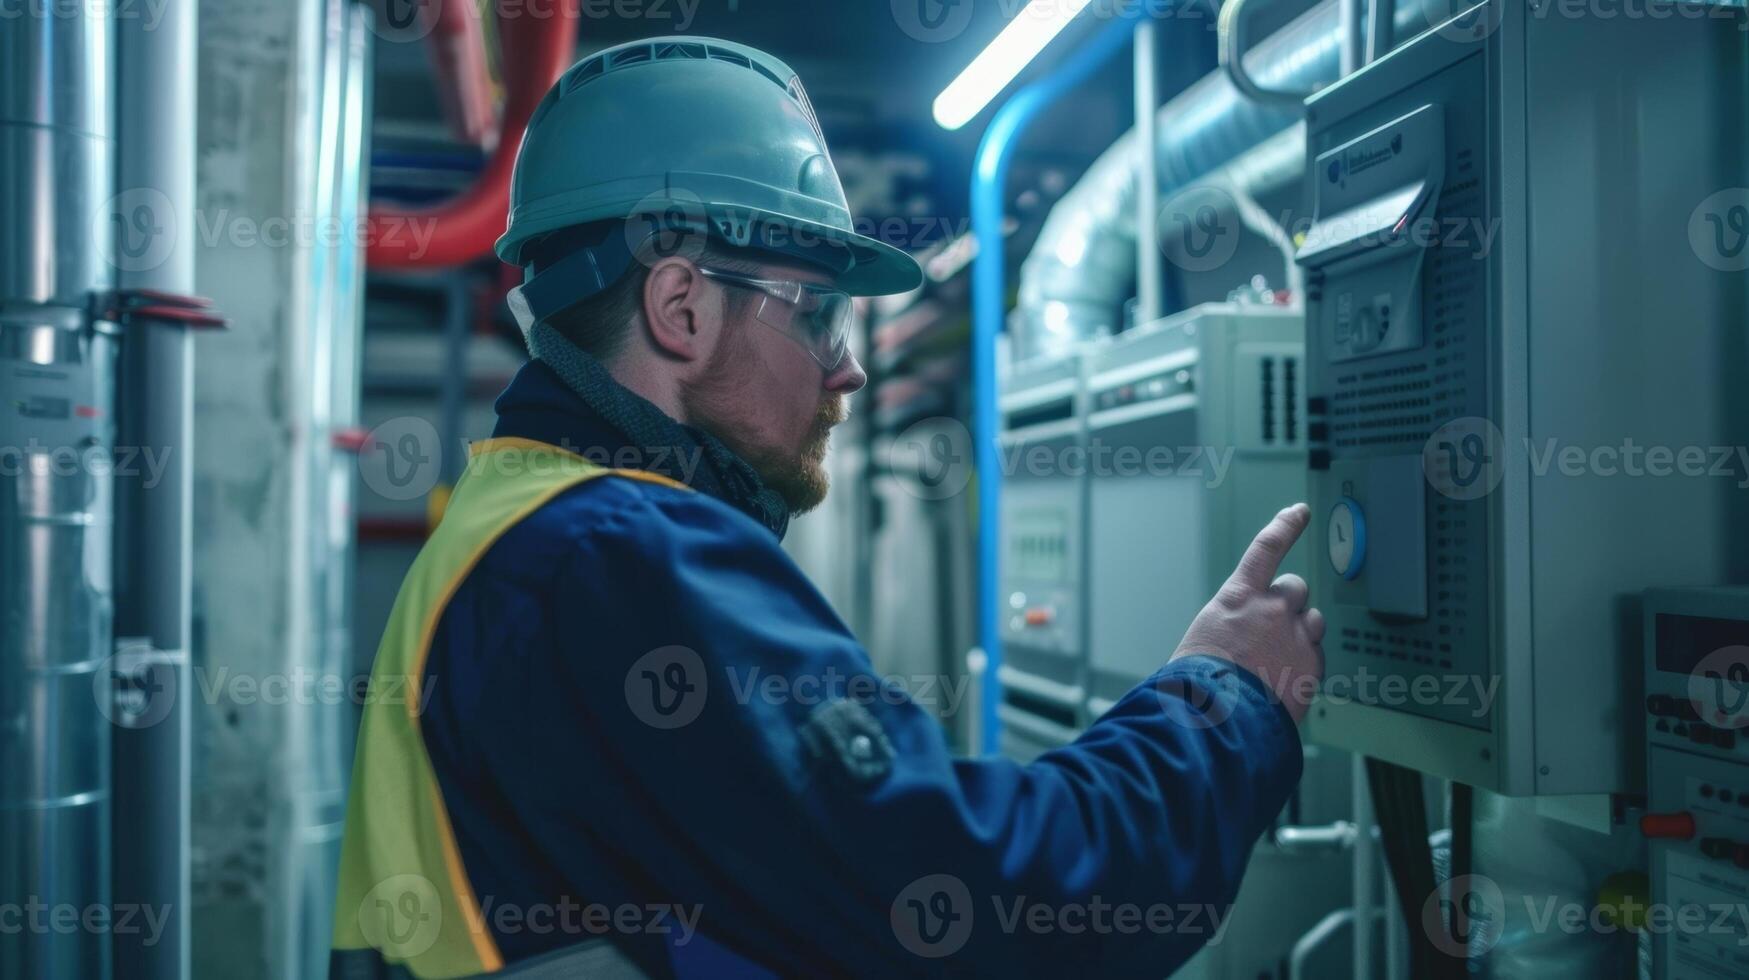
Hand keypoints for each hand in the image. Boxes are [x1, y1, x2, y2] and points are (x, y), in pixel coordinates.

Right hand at [1169, 503, 1325, 723]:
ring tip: (1279, 658)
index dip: (1286, 526)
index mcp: (1237, 598)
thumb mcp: (1204, 641)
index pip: (1267, 548)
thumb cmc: (1198, 684)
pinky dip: (1306, 664)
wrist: (1217, 718)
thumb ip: (1232, 628)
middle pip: (1296, 589)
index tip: (1298, 512)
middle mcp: (1272, 608)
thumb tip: (1239, 640)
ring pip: (1313, 620)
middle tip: (1273, 629)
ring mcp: (1296, 635)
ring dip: (1302, 631)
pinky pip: (1318, 655)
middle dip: (1288, 604)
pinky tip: (1285, 681)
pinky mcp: (1314, 664)